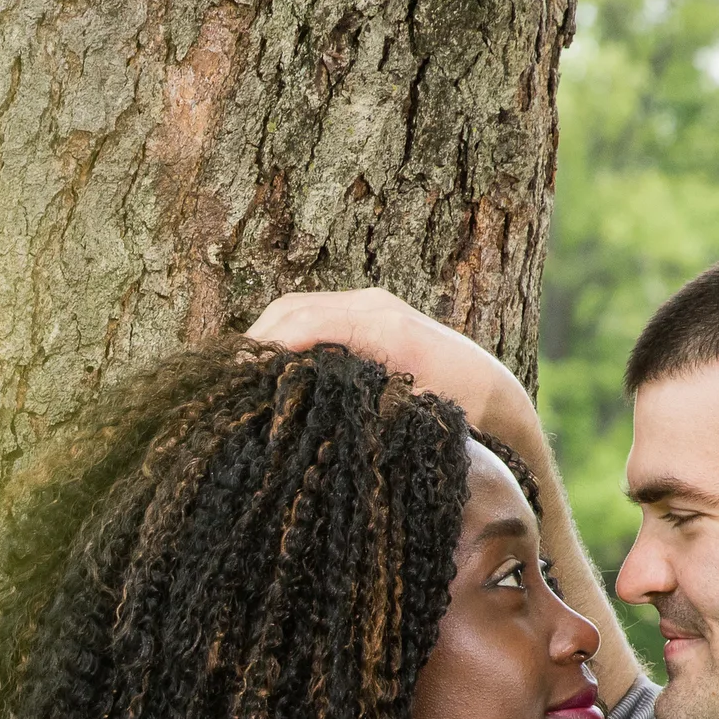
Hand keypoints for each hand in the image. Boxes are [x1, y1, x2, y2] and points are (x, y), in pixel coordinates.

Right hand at [243, 287, 535, 441]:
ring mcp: (369, 304)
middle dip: (255, 341)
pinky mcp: (366, 313)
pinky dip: (285, 333)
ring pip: (297, 307)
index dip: (265, 350)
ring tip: (241, 373)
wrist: (492, 390)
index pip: (304, 324)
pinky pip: (313, 313)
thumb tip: (305, 408)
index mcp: (381, 325)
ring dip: (267, 336)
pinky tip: (271, 364)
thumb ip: (361, 405)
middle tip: (227, 378)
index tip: (237, 380)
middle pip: (291, 308)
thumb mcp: (409, 414)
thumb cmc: (456, 409)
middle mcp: (372, 305)